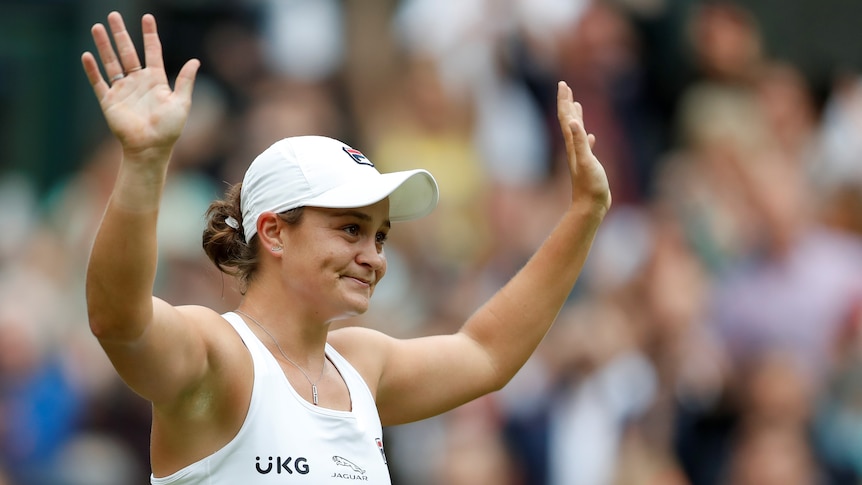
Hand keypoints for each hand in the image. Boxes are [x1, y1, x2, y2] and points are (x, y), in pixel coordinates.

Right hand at [81, 12, 199, 161]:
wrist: (150, 148)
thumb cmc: (169, 129)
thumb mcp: (182, 103)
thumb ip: (186, 81)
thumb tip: (195, 60)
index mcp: (156, 81)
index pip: (152, 52)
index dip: (149, 35)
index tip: (147, 18)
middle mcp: (138, 82)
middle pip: (127, 52)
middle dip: (120, 34)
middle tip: (113, 15)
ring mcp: (122, 90)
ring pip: (111, 62)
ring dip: (104, 45)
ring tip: (97, 27)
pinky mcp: (109, 101)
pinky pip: (99, 82)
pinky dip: (92, 70)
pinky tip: (87, 55)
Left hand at [557, 81, 611, 210]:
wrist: (591, 206)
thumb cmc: (589, 185)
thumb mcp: (586, 161)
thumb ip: (580, 141)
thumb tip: (572, 121)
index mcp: (572, 145)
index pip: (566, 117)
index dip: (564, 100)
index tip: (563, 84)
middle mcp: (574, 148)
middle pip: (568, 121)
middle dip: (567, 103)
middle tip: (566, 87)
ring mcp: (581, 156)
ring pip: (577, 132)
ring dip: (576, 117)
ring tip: (576, 105)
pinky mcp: (588, 165)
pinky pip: (587, 146)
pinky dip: (587, 138)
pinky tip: (591, 136)